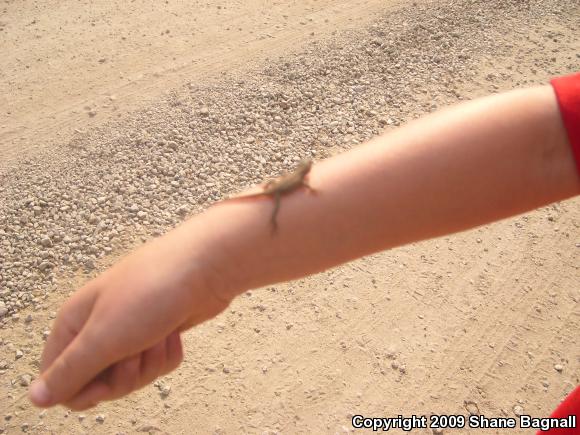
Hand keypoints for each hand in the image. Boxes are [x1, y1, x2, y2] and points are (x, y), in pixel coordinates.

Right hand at [29, 227, 230, 409]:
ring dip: (150, 363)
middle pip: (100, 384)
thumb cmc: (152, 292)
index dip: (82, 389)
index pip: (59, 381)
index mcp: (74, 323)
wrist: (206, 267)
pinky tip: (174, 332)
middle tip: (136, 350)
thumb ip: (68, 371)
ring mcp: (131, 330)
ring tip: (158, 334)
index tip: (104, 378)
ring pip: (132, 377)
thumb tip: (37, 398)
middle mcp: (99, 327)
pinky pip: (158, 366)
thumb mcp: (103, 337)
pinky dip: (168, 355)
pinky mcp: (158, 333)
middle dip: (124, 376)